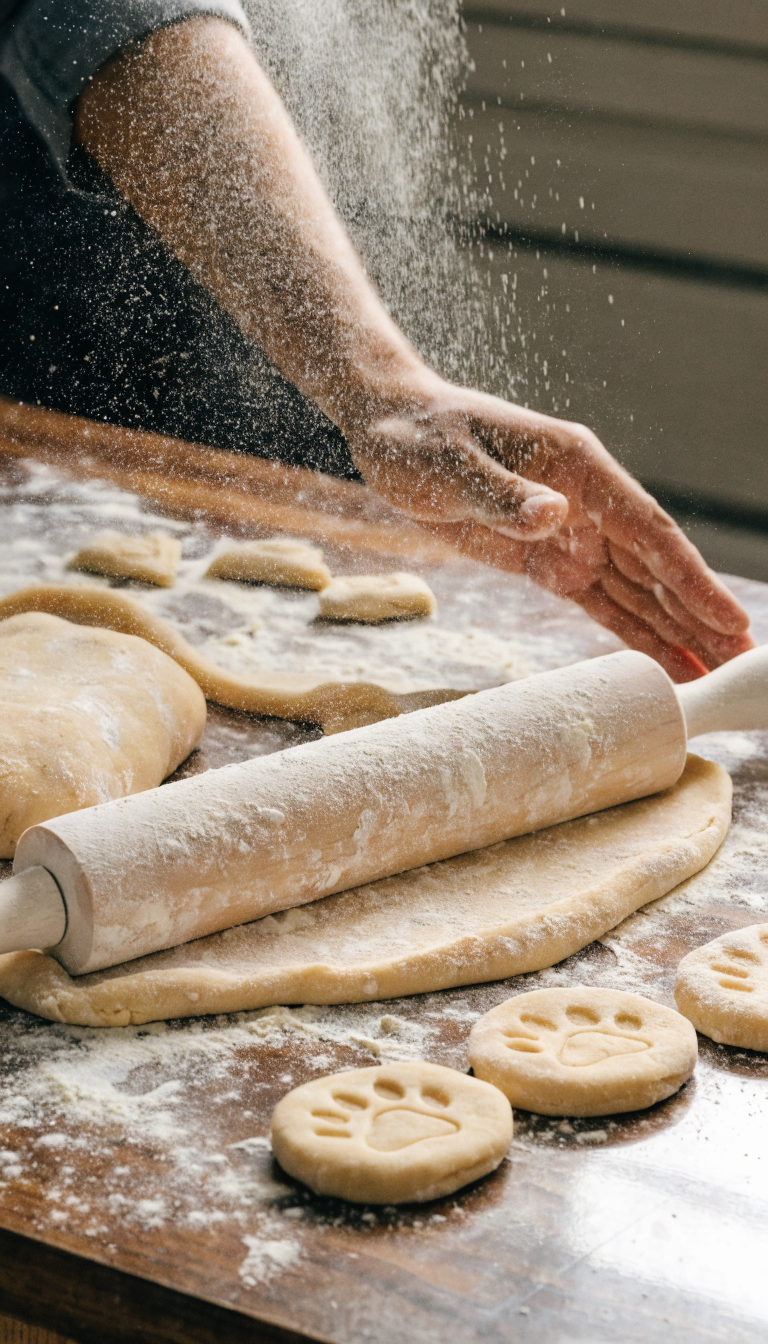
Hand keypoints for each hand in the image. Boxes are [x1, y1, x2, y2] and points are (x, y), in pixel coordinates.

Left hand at [348, 381, 752, 681]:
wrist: (388, 429)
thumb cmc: (418, 437)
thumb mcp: (450, 466)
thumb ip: (502, 495)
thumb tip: (554, 515)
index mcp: (578, 467)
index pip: (648, 530)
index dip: (691, 579)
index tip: (729, 619)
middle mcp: (587, 500)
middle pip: (656, 566)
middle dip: (700, 614)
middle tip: (742, 661)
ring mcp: (572, 531)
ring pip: (636, 588)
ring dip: (676, 628)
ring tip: (717, 669)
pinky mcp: (547, 559)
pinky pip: (599, 600)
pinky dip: (631, 630)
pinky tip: (665, 656)